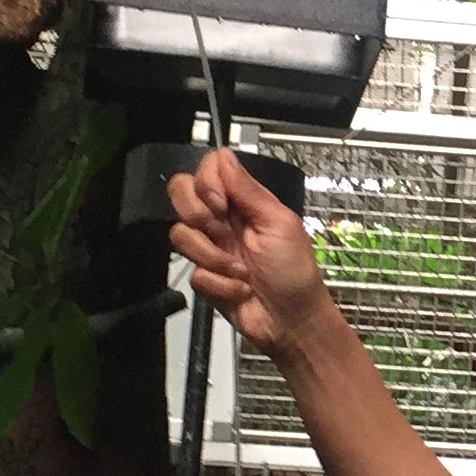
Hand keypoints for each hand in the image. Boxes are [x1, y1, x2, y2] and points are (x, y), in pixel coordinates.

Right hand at [166, 144, 333, 355]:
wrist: (292, 322)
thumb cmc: (295, 271)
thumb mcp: (279, 223)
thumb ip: (249, 189)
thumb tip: (224, 153)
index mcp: (243, 202)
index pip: (207, 170)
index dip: (206, 182)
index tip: (222, 202)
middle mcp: (222, 220)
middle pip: (181, 193)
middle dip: (199, 215)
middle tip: (224, 233)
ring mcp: (211, 248)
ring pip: (180, 234)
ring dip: (214, 257)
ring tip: (241, 272)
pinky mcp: (205, 278)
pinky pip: (193, 273)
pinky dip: (220, 285)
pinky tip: (239, 290)